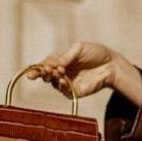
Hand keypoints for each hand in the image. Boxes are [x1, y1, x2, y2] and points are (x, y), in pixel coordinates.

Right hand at [27, 42, 141, 105]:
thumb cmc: (95, 53)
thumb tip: (56, 65)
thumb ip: (66, 56)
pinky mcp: (75, 92)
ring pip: (54, 84)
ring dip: (53, 78)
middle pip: (46, 76)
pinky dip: (62, 87)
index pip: (45, 65)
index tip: (31, 74)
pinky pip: (65, 92)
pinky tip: (63, 81)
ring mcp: (68, 83)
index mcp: (60, 61)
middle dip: (43, 74)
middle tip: (47, 70)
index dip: (36, 70)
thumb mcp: (79, 48)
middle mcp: (62, 72)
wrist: (111, 64)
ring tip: (58, 72)